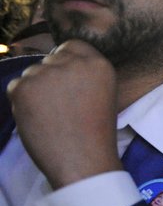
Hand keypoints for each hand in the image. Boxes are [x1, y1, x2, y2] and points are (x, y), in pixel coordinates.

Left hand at [7, 40, 121, 187]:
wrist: (83, 160)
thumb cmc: (95, 133)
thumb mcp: (103, 94)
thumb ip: (84, 75)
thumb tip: (57, 66)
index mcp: (98, 64)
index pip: (72, 46)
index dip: (66, 62)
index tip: (67, 80)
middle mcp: (72, 63)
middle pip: (50, 59)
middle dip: (50, 77)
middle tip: (58, 104)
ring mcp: (46, 74)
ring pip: (31, 73)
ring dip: (35, 89)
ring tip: (50, 115)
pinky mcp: (24, 88)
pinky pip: (15, 87)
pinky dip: (21, 102)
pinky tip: (38, 118)